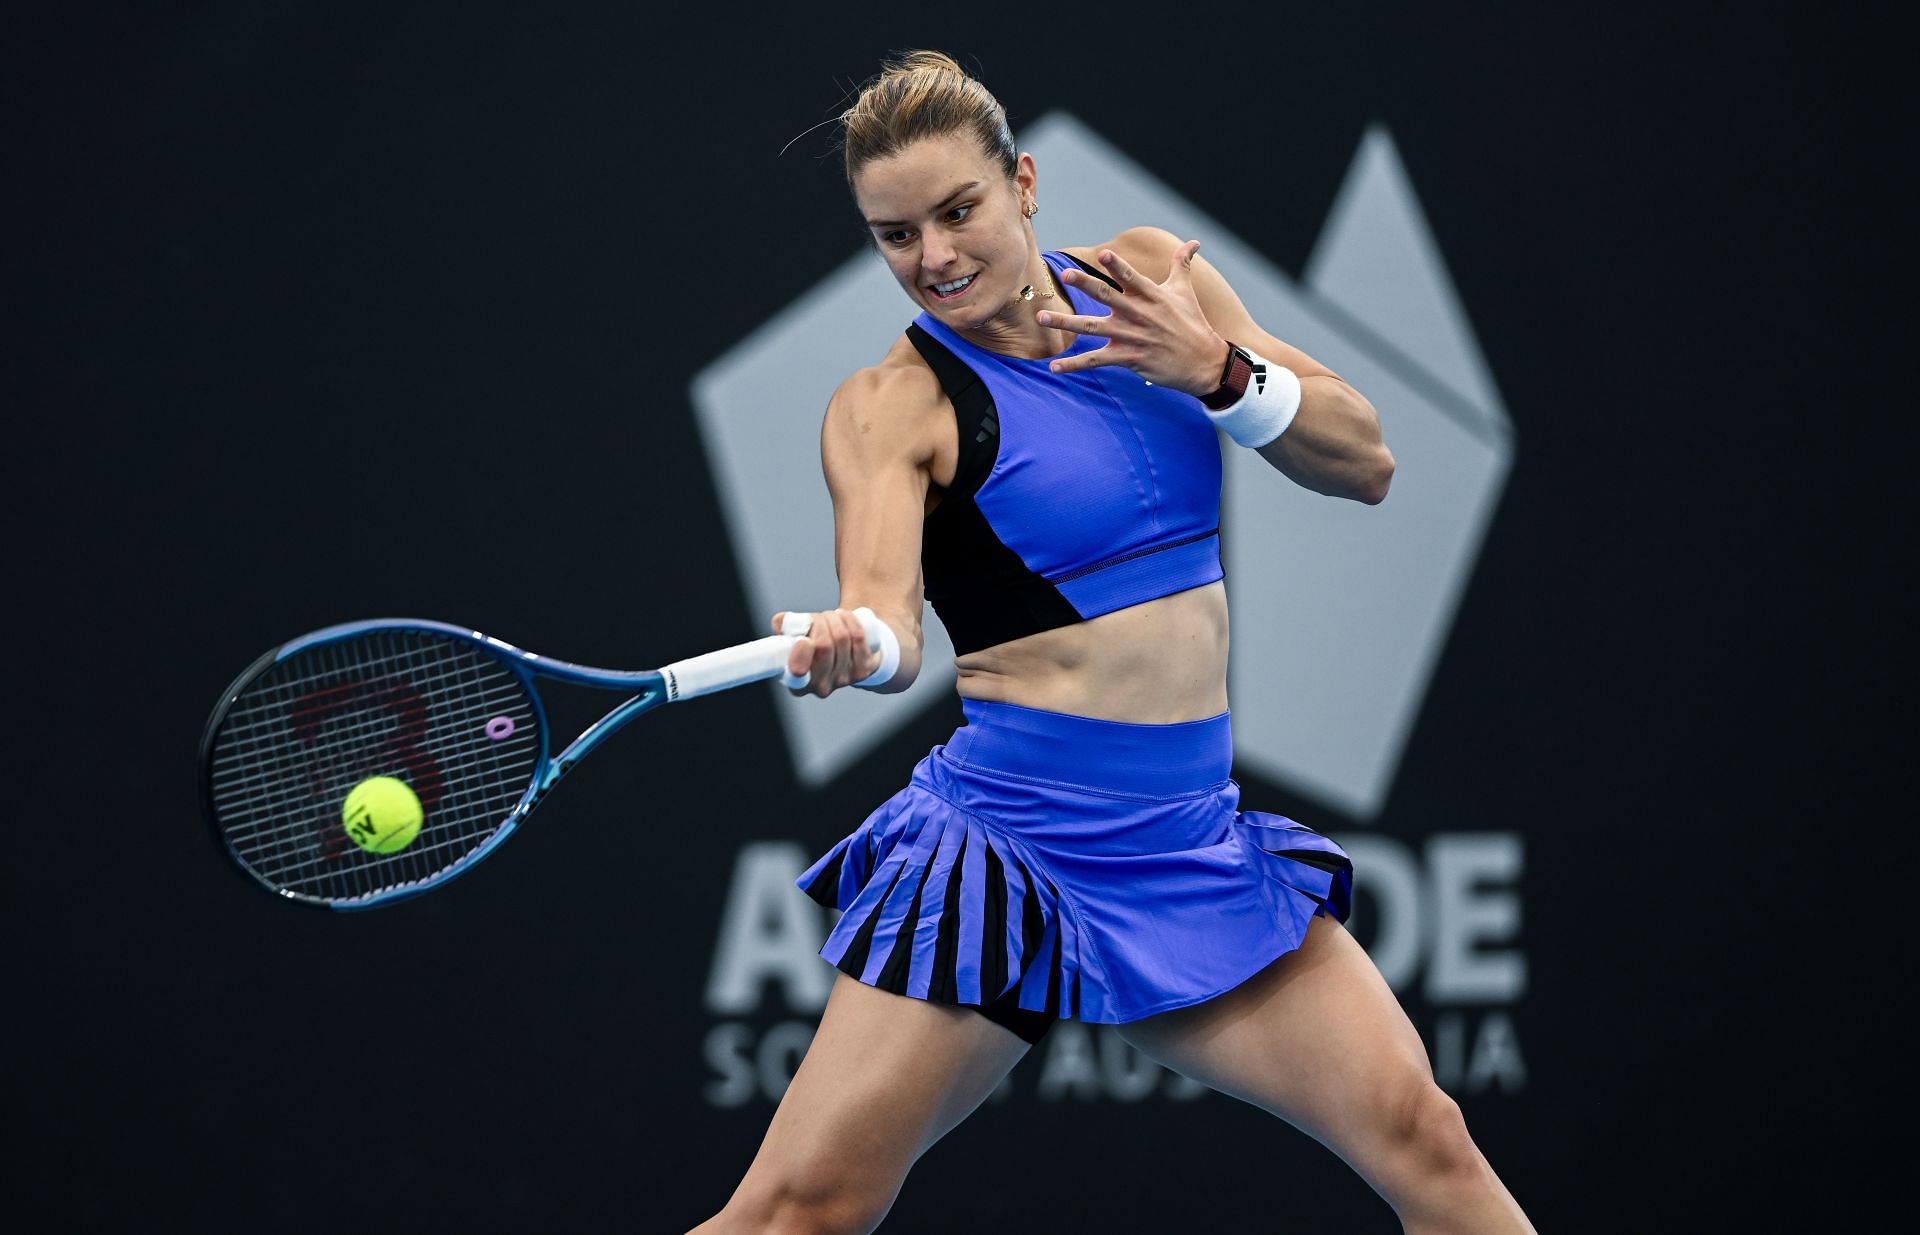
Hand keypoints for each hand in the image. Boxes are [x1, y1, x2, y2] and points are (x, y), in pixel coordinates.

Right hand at [770, 608, 880, 698]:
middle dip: (819, 622)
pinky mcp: (862, 670)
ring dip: (834, 618)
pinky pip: (857, 637)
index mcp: (796, 684)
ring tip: (831, 617)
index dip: (800, 656)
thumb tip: (784, 621)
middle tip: (817, 618)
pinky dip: (850, 621)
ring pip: (841, 637)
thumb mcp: (792, 635)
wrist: (844, 647)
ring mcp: (843, 680)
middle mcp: (820, 688)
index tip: (804, 640)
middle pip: (823, 645)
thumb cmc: (813, 640)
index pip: (796, 677)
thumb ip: (783, 625)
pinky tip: (844, 617)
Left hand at [1037, 239, 1229, 395]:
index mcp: (1150, 295)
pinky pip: (1096, 360)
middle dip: (1084, 284)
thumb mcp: (1185, 291)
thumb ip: (1182, 264)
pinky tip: (1054, 367)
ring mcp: (1131, 337)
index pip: (1131, 276)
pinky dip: (1074, 365)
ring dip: (1065, 323)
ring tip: (1040, 318)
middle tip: (1063, 275)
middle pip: (1106, 296)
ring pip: (1092, 328)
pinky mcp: (1128, 358)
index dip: (1117, 265)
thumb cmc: (1193, 323)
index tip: (1102, 253)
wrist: (1203, 362)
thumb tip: (1194, 242)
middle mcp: (1138, 314)